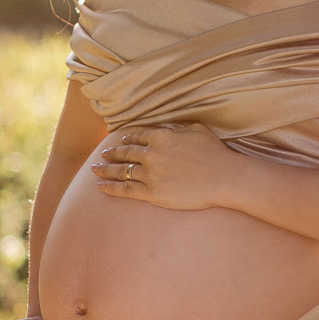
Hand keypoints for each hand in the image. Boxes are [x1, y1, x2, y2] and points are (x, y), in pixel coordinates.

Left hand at [92, 124, 235, 211]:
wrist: (223, 177)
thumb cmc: (214, 153)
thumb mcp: (197, 129)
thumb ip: (180, 127)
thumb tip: (172, 126)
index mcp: (161, 136)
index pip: (137, 136)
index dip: (127, 139)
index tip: (120, 140)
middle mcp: (151, 153)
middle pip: (125, 152)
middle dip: (111, 153)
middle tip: (102, 154)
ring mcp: (150, 174)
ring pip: (121, 171)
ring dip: (106, 170)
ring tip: (95, 170)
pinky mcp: (152, 193)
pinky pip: (125, 190)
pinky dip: (110, 188)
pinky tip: (100, 187)